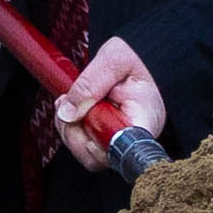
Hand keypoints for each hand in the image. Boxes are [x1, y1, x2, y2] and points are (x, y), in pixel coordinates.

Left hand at [54, 33, 165, 158]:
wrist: (141, 55)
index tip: (86, 121)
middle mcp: (135, 136)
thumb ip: (91, 83)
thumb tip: (68, 114)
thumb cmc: (137, 55)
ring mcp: (122, 140)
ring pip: (88, 155)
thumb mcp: (114, 59)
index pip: (123, 149)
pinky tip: (71, 109)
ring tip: (68, 103)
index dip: (99, 145)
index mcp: (146, 118)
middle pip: (100, 157)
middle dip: (74, 133)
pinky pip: (84, 146)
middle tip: (66, 105)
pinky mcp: (108, 139)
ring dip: (69, 130)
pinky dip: (71, 129)